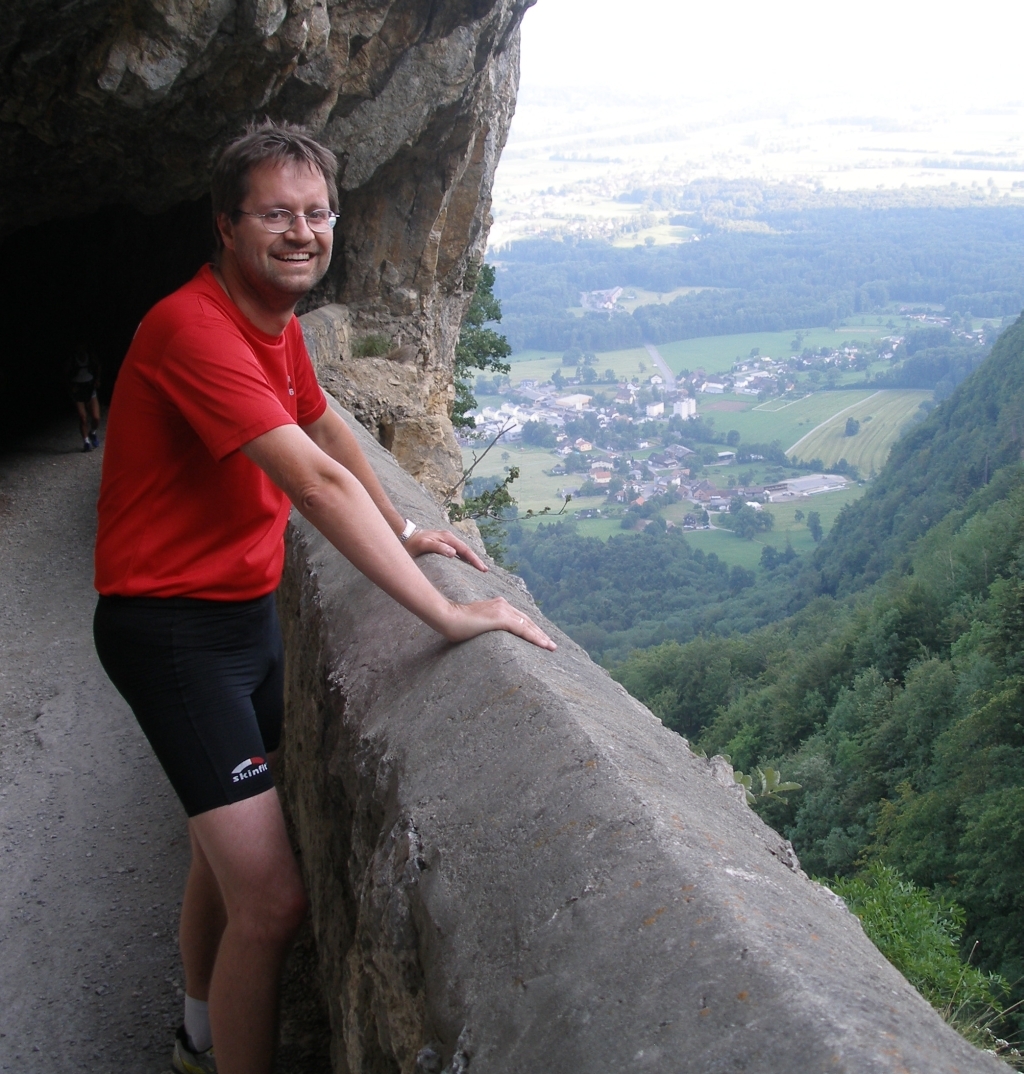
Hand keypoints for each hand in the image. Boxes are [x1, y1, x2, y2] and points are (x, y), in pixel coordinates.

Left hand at [403, 528, 487, 571]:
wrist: (404, 537)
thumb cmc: (413, 543)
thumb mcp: (424, 545)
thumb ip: (438, 547)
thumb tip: (454, 552)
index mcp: (447, 538)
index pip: (465, 549)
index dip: (474, 559)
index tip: (482, 568)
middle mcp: (449, 538)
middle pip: (466, 550)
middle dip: (476, 560)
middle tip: (485, 571)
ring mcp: (447, 541)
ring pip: (463, 551)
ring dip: (471, 559)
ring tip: (479, 568)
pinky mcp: (443, 545)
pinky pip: (457, 552)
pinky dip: (464, 558)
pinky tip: (466, 564)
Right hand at [441, 596, 556, 650]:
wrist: (447, 616)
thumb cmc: (455, 623)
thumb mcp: (475, 623)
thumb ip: (485, 626)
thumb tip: (486, 635)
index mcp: (498, 605)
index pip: (519, 618)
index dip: (531, 627)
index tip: (540, 637)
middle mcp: (503, 605)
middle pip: (527, 620)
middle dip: (540, 633)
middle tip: (551, 644)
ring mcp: (503, 610)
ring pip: (529, 626)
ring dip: (541, 637)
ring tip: (551, 647)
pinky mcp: (501, 618)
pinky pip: (523, 630)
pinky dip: (535, 638)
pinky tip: (543, 645)